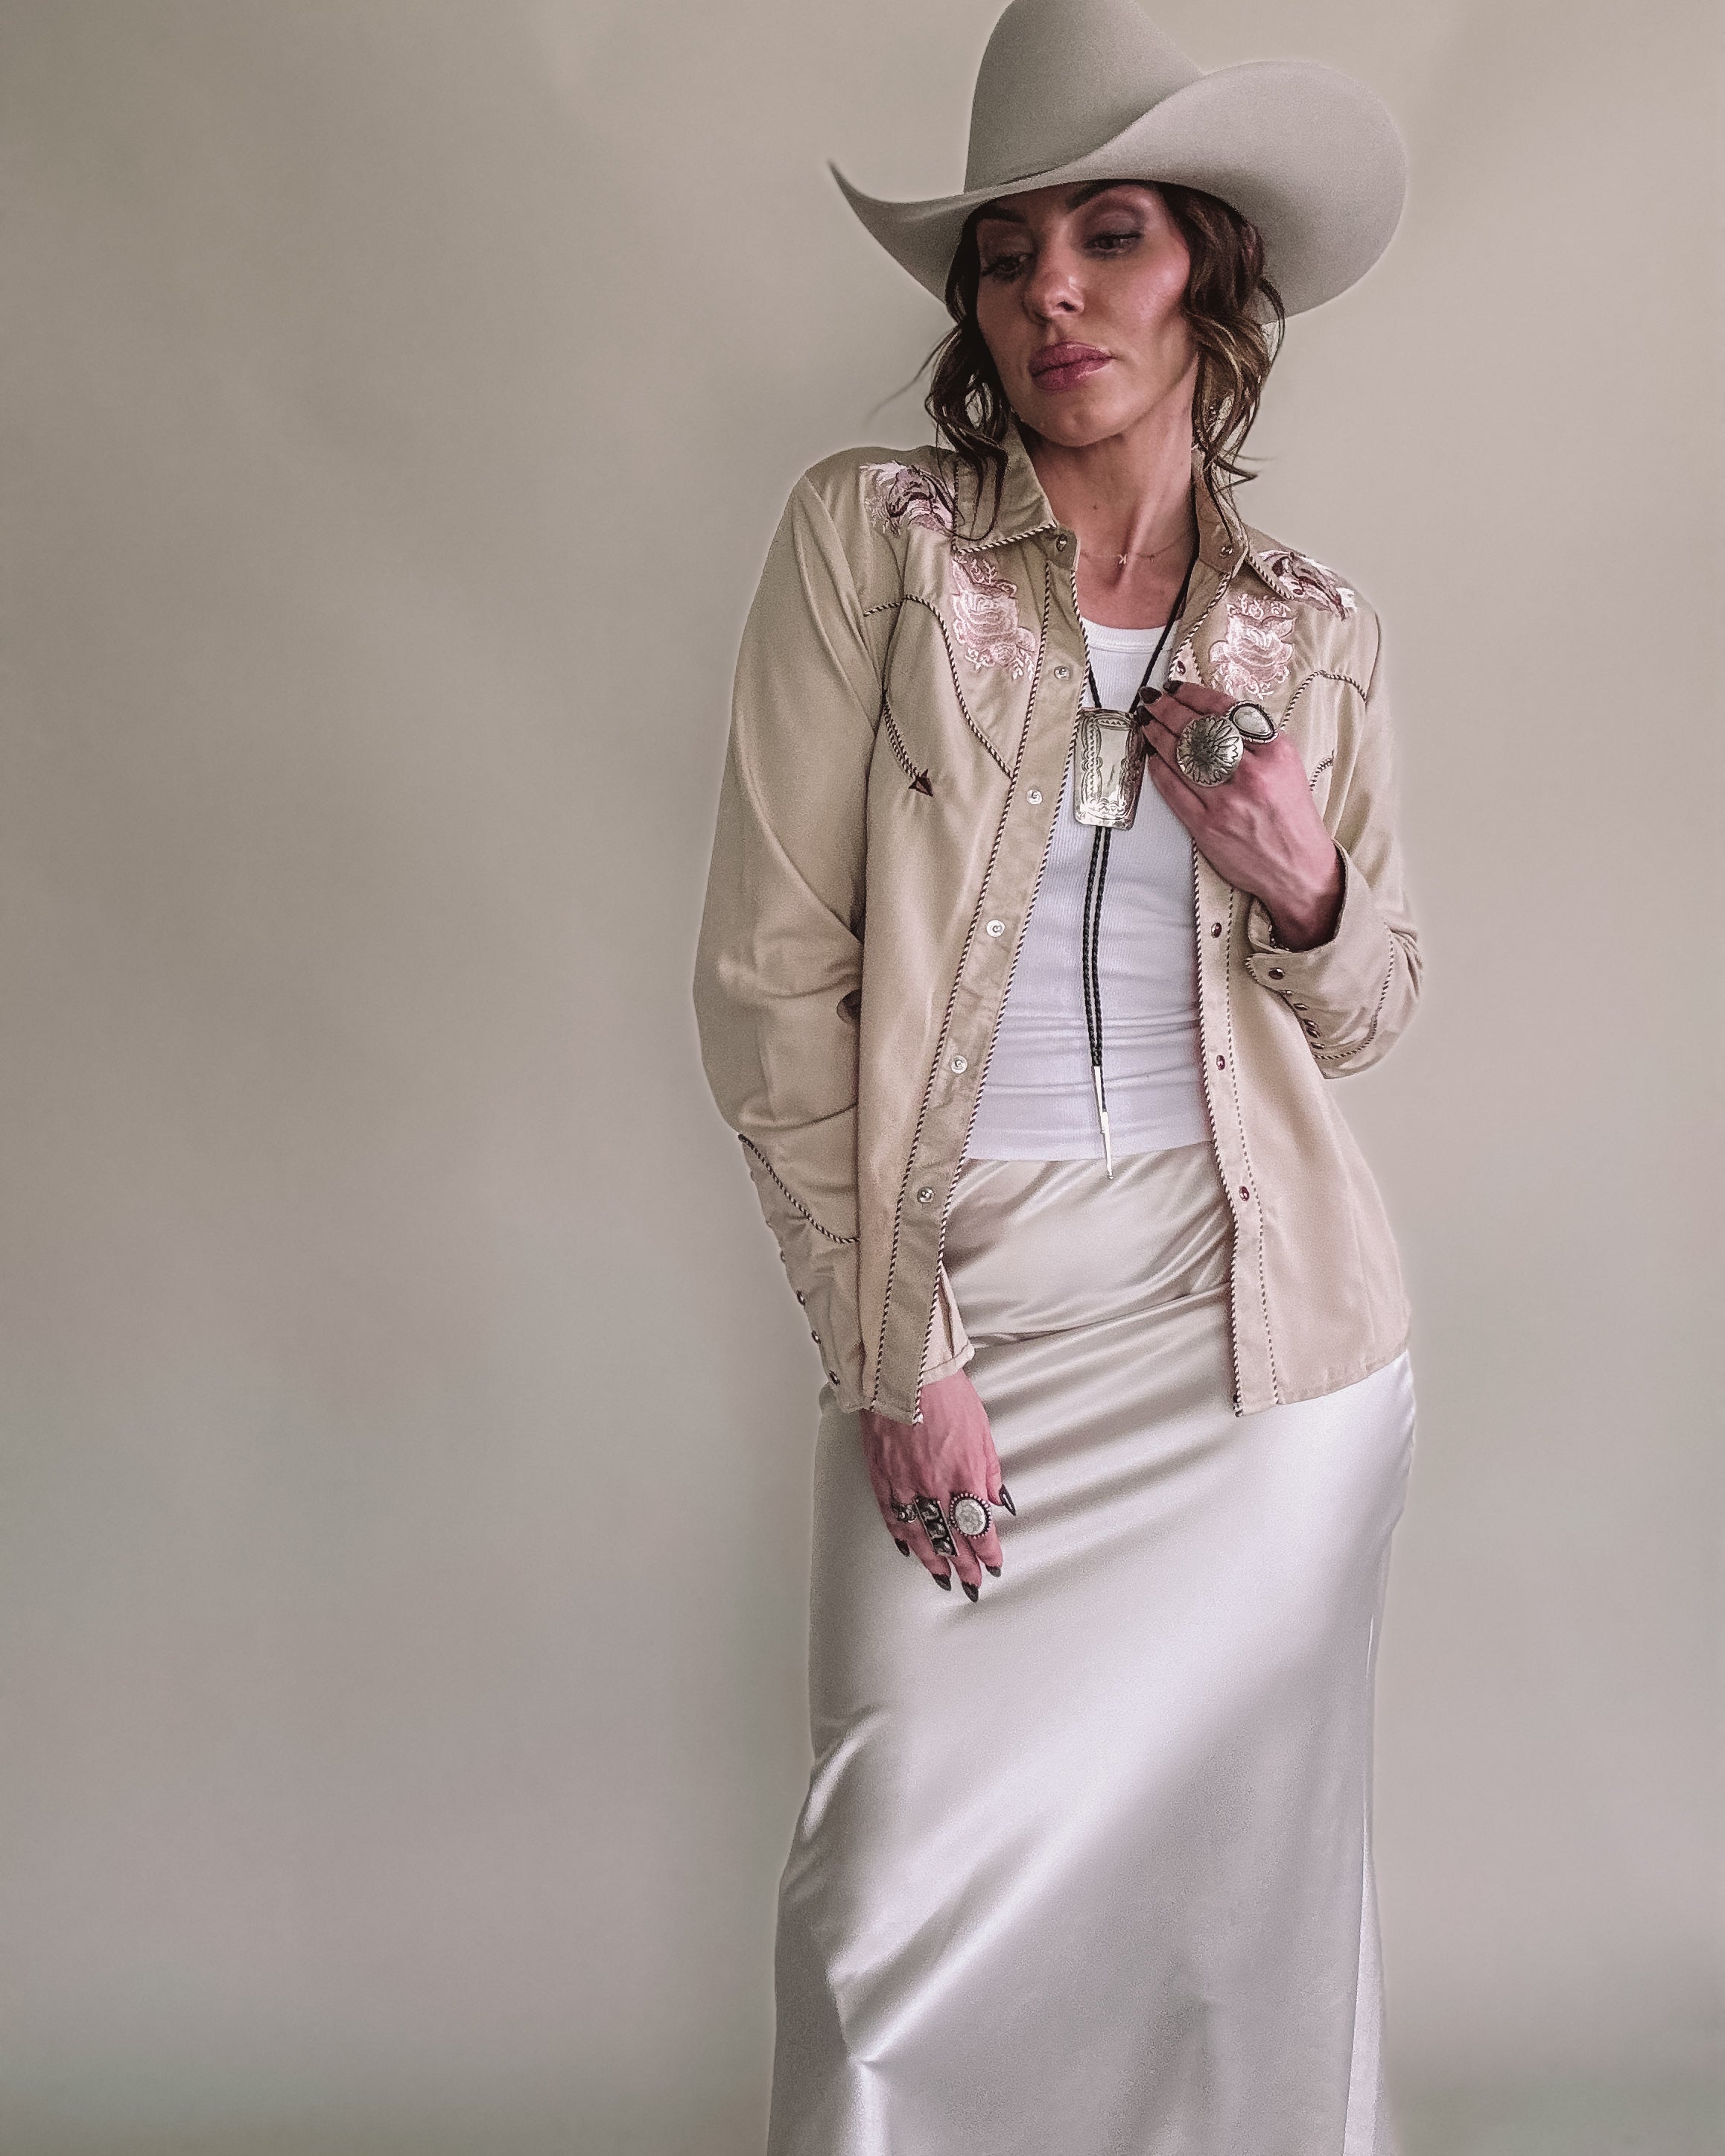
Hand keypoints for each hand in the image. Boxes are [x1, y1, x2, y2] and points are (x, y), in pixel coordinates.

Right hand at [858, 1369, 1007, 1598]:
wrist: (907, 1372)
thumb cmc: (947, 1394)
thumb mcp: (983, 1432)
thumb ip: (990, 1471)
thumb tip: (997, 1501)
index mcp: (963, 1475)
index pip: (979, 1527)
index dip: (988, 1551)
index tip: (994, 1565)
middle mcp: (934, 1486)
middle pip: (951, 1538)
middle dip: (964, 1565)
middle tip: (971, 1584)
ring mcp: (905, 1483)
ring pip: (920, 1533)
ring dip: (933, 1560)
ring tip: (942, 1577)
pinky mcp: (882, 1474)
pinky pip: (891, 1514)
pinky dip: (901, 1535)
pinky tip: (908, 1549)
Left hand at [1139, 683, 1342, 948]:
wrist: (1299, 869)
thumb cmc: (1292, 815)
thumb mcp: (1287, 766)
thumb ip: (1256, 739)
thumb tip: (1212, 712)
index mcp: (1275, 752)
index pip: (1226, 711)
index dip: (1195, 695)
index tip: (1177, 687)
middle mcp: (1251, 774)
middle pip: (1199, 730)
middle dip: (1168, 709)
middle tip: (1151, 699)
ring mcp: (1226, 802)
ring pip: (1181, 757)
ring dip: (1157, 735)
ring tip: (1146, 721)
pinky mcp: (1206, 827)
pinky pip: (1173, 790)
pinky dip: (1158, 770)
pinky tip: (1151, 756)